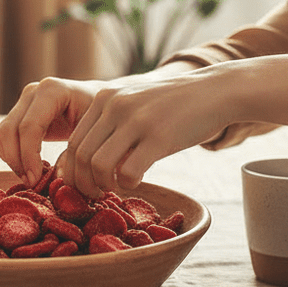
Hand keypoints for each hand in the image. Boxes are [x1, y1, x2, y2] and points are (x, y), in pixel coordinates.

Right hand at [0, 76, 106, 186]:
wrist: (100, 103)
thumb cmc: (104, 118)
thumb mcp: (97, 132)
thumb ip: (78, 152)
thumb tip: (57, 177)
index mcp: (53, 90)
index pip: (29, 126)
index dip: (28, 156)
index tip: (35, 180)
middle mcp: (34, 91)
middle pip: (9, 131)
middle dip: (18, 161)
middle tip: (33, 183)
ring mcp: (23, 101)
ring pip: (1, 135)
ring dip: (11, 160)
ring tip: (32, 177)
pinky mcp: (18, 112)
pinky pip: (1, 137)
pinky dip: (11, 156)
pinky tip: (30, 167)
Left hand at [56, 67, 228, 196]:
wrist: (215, 91)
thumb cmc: (174, 104)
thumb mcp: (134, 103)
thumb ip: (111, 123)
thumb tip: (87, 161)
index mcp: (104, 98)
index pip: (73, 142)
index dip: (73, 171)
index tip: (84, 184)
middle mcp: (114, 106)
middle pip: (80, 155)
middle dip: (83, 183)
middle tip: (96, 195)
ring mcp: (136, 120)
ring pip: (98, 165)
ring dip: (103, 185)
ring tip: (116, 187)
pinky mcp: (159, 137)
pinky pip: (128, 172)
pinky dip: (127, 184)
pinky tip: (137, 181)